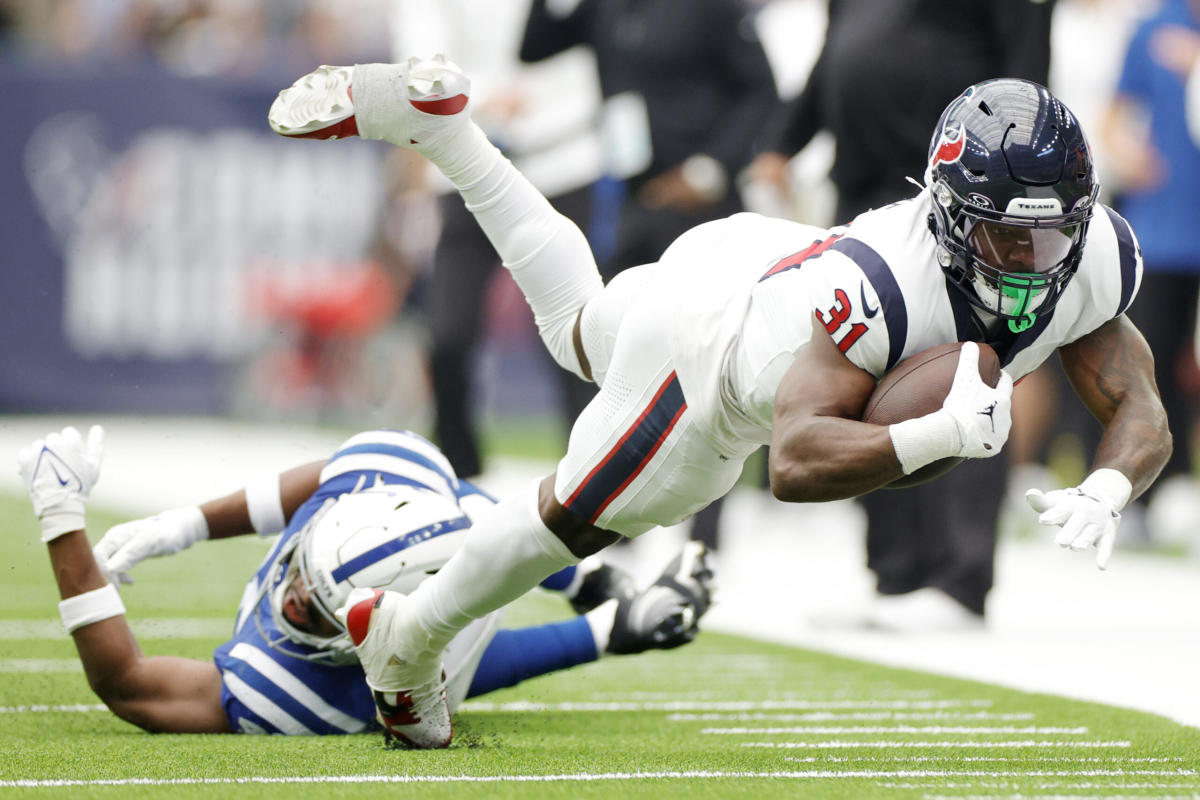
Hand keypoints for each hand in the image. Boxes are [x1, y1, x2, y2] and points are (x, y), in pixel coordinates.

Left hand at [17, 425, 103, 541]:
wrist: (59, 503)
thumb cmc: (80, 485)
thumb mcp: (93, 465)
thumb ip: (96, 444)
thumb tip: (97, 427)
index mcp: (71, 441)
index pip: (69, 432)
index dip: (71, 446)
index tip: (71, 458)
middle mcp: (53, 442)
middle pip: (54, 438)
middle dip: (56, 450)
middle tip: (60, 467)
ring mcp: (38, 450)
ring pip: (39, 445)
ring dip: (42, 455)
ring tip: (48, 471)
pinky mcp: (25, 458)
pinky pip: (26, 453)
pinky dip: (30, 461)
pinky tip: (38, 471)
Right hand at [93, 506, 208, 583]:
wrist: (179, 528)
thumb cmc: (167, 533)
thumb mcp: (151, 543)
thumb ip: (131, 554)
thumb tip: (110, 569)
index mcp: (115, 536)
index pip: (96, 558)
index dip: (101, 574)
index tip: (114, 588)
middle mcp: (113, 540)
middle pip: (97, 562)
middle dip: (102, 578)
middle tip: (115, 594)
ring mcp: (118, 545)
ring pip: (104, 564)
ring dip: (110, 578)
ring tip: (119, 591)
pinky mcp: (125, 551)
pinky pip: (114, 565)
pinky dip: (119, 575)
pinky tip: (130, 582)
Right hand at [941, 342, 1012, 457]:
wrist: (952, 432)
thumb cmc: (959, 405)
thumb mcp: (964, 378)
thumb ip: (968, 359)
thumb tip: (970, 344)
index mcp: (1003, 399)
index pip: (1006, 383)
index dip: (1001, 377)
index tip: (998, 374)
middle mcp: (1006, 417)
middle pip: (1002, 405)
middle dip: (995, 401)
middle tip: (981, 399)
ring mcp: (1001, 434)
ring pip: (999, 423)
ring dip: (991, 420)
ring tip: (977, 418)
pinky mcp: (993, 448)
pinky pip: (991, 440)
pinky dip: (985, 437)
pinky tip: (975, 434)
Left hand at [1026, 471, 1129, 569]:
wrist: (1100, 498)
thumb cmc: (1068, 504)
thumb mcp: (1055, 501)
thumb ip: (1040, 502)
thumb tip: (1030, 494)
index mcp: (1070, 505)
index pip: (1060, 510)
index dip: (1052, 515)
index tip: (1043, 521)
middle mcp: (1085, 513)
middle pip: (1076, 523)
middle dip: (1069, 532)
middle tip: (1060, 542)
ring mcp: (1096, 525)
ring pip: (1089, 534)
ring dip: (1083, 541)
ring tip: (1075, 548)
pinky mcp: (1107, 535)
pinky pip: (1106, 546)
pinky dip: (1104, 556)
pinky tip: (1101, 567)